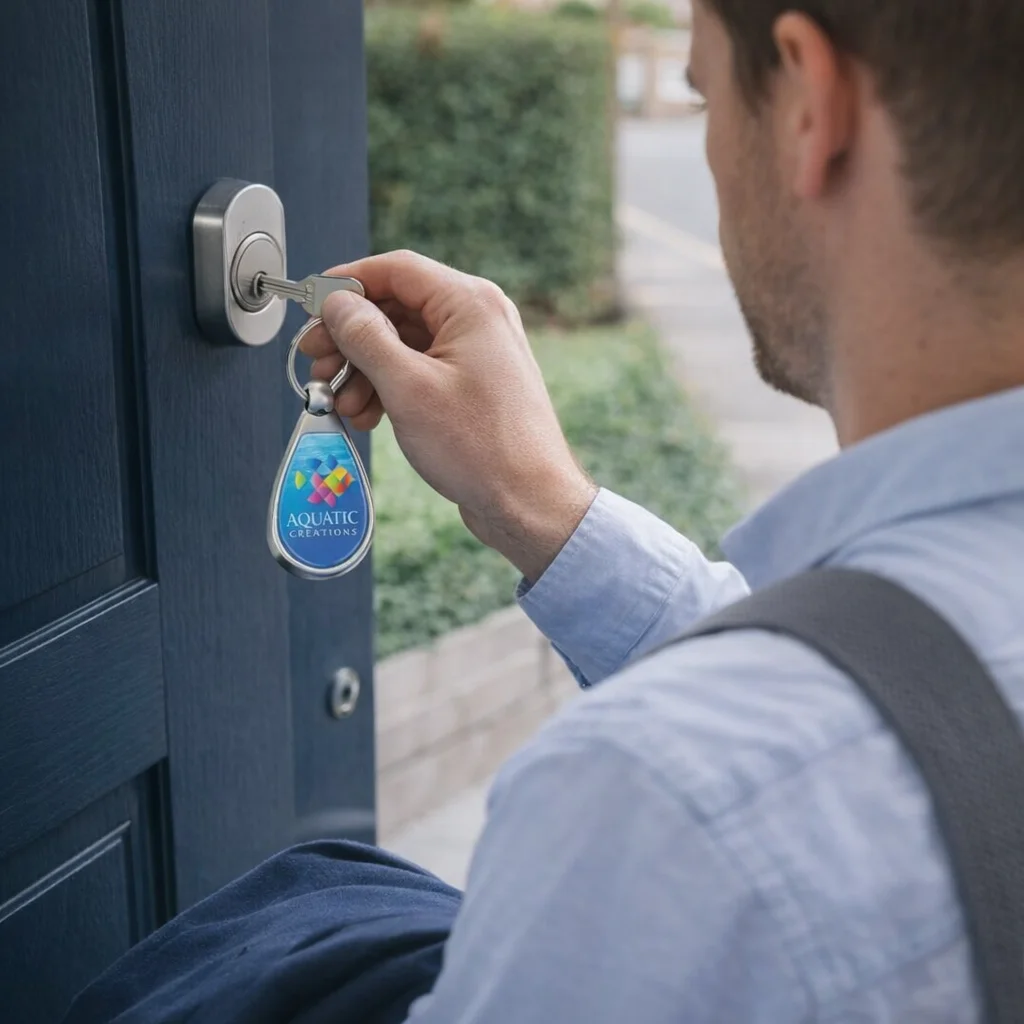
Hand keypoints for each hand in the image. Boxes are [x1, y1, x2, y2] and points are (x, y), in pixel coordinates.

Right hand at [299, 251, 597, 581]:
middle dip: (350, 337)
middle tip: (316, 360)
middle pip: (397, 307)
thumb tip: (338, 304)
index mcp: (471, 304)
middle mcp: (479, 321)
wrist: (528, 503)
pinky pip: (419, 372)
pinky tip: (367, 416)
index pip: (397, 269)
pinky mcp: (472, 386)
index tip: (312, 303)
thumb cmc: (483, 449)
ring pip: (404, 344)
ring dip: (364, 370)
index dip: (348, 283)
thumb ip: (365, 337)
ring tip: (342, 403)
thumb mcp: (407, 387)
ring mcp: (477, 354)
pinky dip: (388, 389)